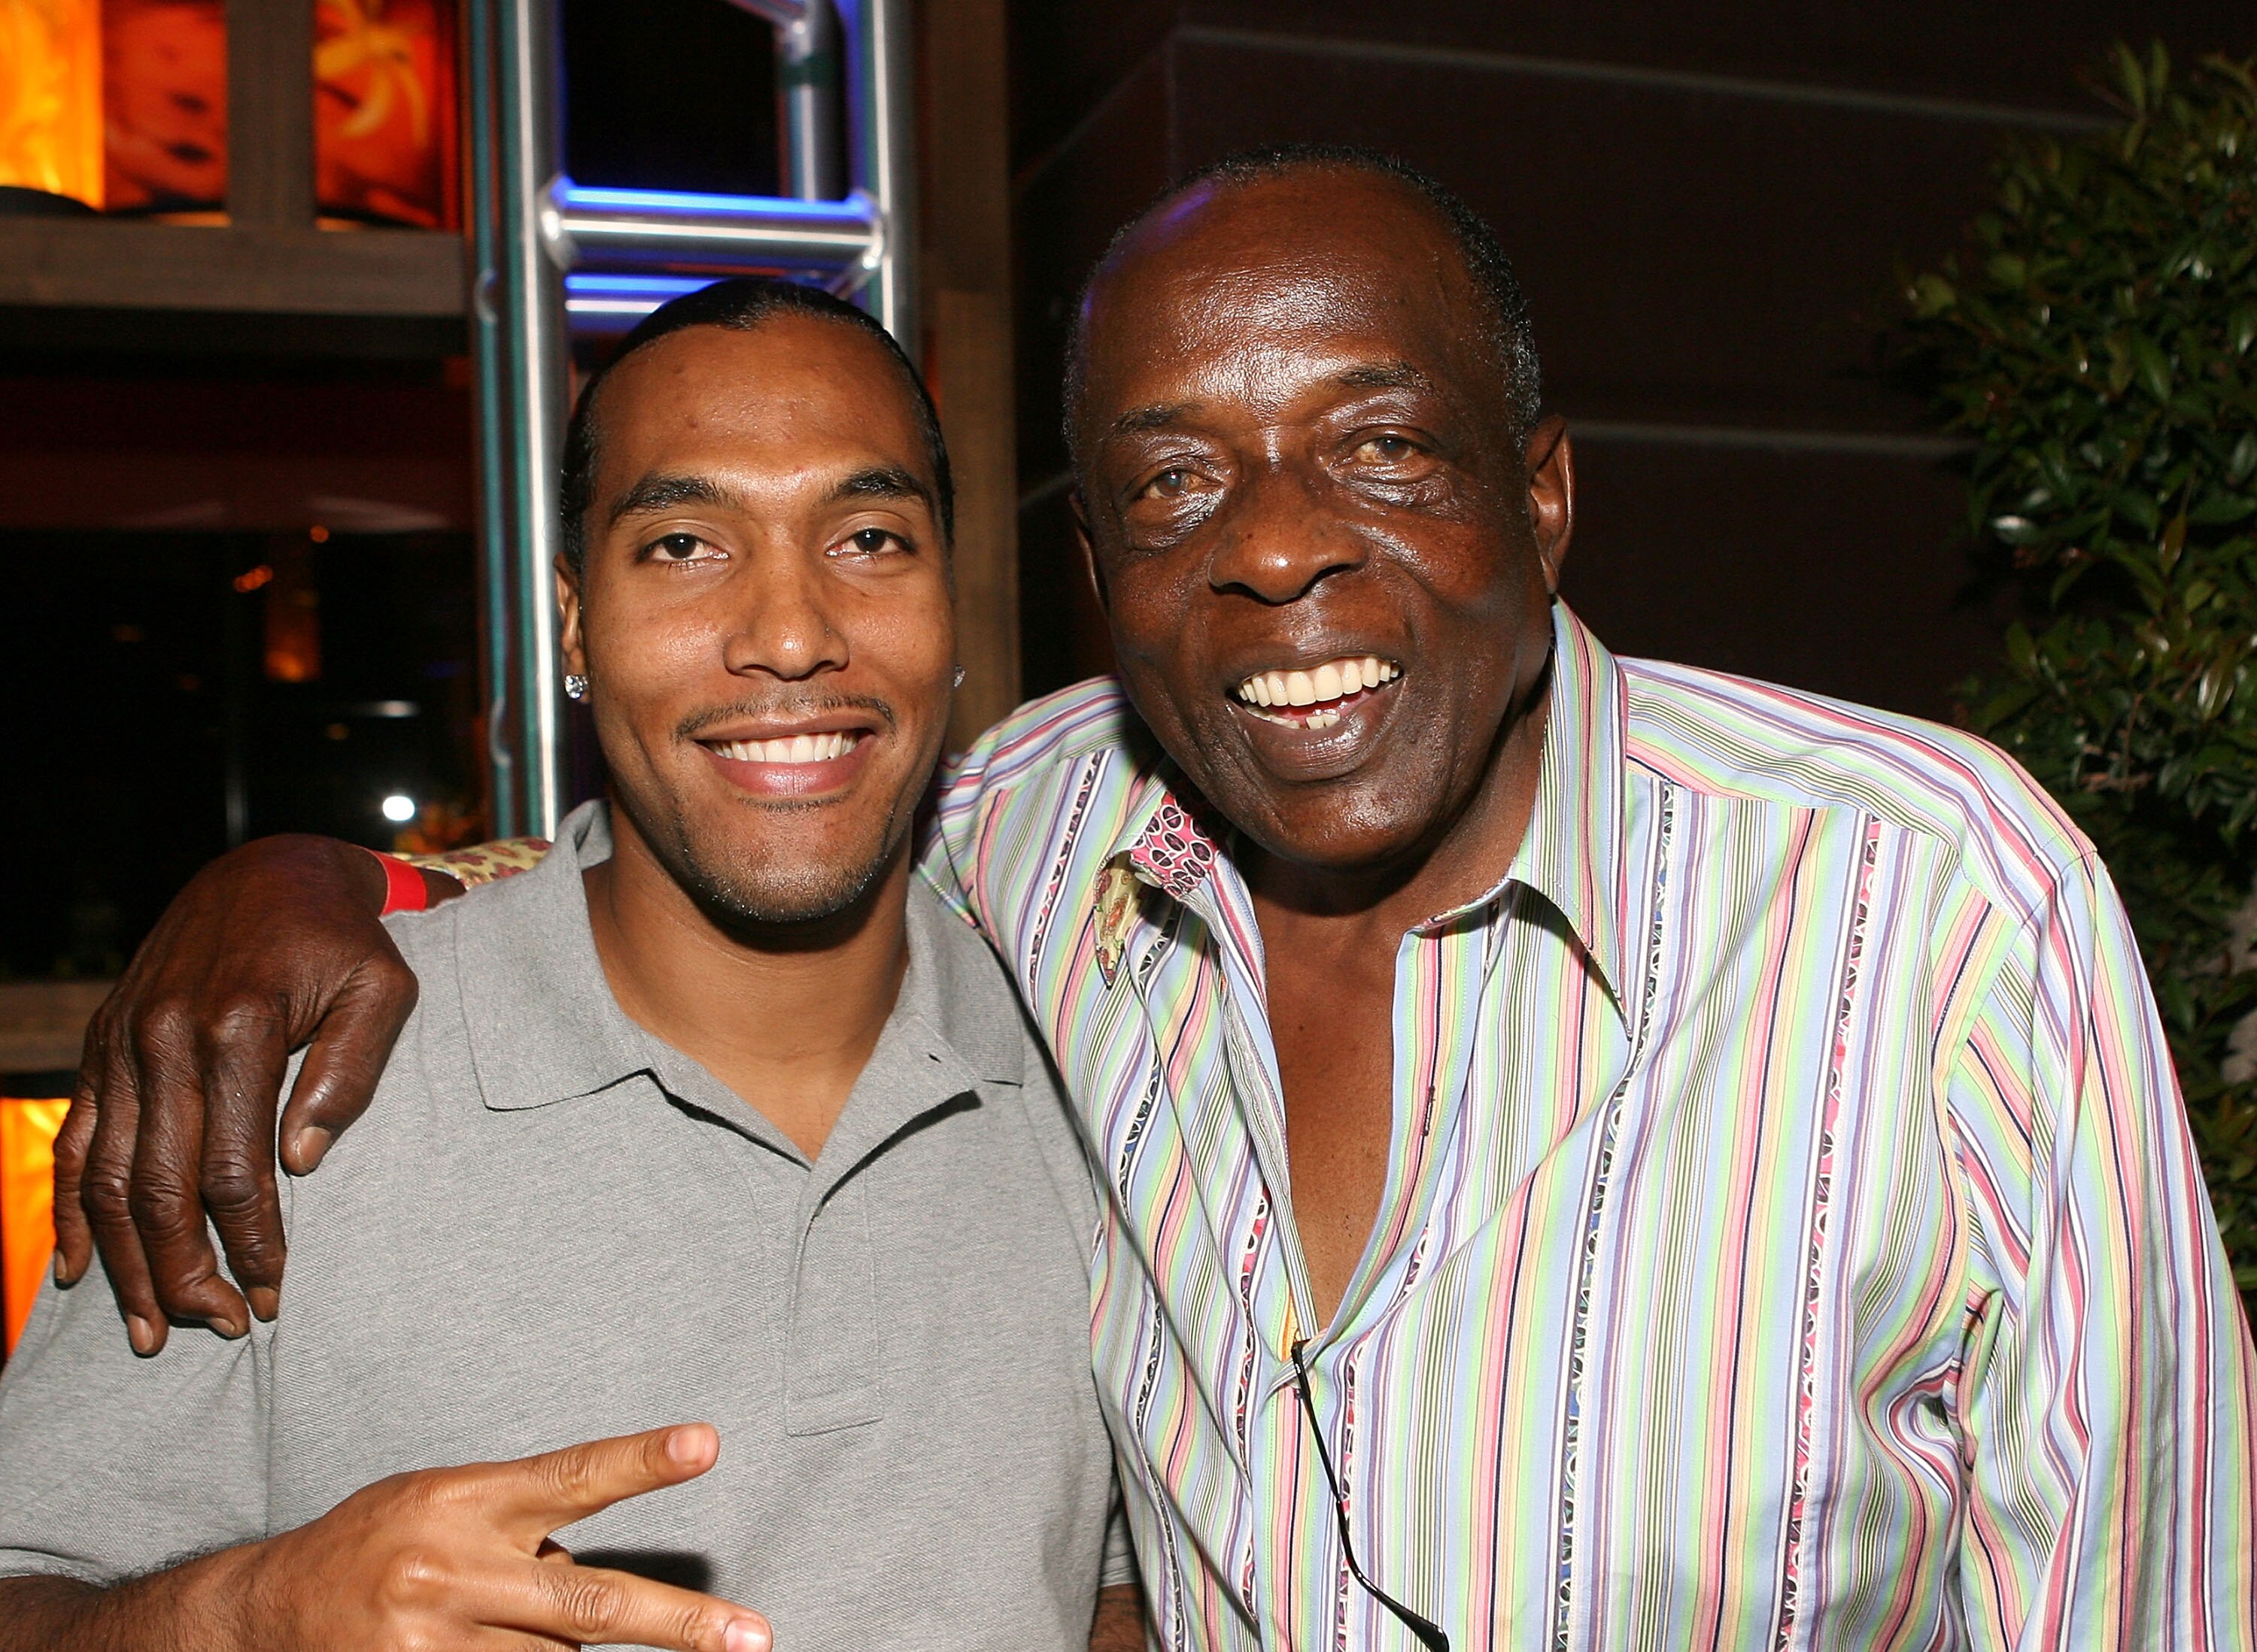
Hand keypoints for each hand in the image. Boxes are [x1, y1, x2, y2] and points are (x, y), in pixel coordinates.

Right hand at [51, 834, 450, 1352]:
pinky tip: (82, 1273)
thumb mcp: (382, 988)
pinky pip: (75, 1142)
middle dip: (186, 1271)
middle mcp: (164, 1037)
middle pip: (160, 1187)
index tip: (275, 1294)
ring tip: (155, 1329)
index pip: (233, 1167)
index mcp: (238, 1026)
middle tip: (222, 1328)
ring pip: (107, 1177)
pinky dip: (71, 1212)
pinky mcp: (101, 1046)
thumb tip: (303, 1159)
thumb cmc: (343, 940)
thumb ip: (351, 1070)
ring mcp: (122, 1042)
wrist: (268, 872)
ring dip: (127, 1263)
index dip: (252, 1241)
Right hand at [219, 1423, 768, 1651]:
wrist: (264, 1612)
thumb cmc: (373, 1543)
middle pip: (588, 1597)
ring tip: (489, 1621)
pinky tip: (490, 1647)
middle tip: (754, 1637)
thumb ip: (520, 1523)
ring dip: (547, 1646)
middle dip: (678, 1622)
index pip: (571, 1475)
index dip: (641, 1461)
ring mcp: (434, 1639)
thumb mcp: (443, 1502)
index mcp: (465, 1500)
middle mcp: (454, 1569)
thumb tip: (597, 1593)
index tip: (706, 1443)